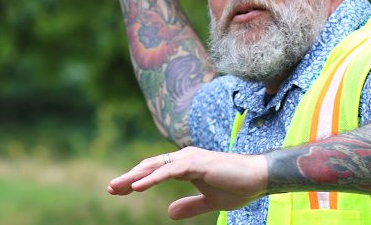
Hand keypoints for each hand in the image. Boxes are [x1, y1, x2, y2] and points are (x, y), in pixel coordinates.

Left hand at [107, 146, 268, 219]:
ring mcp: (189, 159)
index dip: (136, 179)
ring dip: (134, 177)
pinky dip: (151, 178)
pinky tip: (137, 187)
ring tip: (117, 187)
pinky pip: (168, 172)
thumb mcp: (209, 201)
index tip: (119, 190)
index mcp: (185, 164)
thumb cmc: (237, 187)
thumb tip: (169, 213)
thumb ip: (189, 206)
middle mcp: (184, 158)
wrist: (259, 178)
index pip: (154, 170)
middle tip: (111, 189)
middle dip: (129, 178)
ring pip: (155, 167)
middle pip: (149, 166)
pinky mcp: (196, 164)